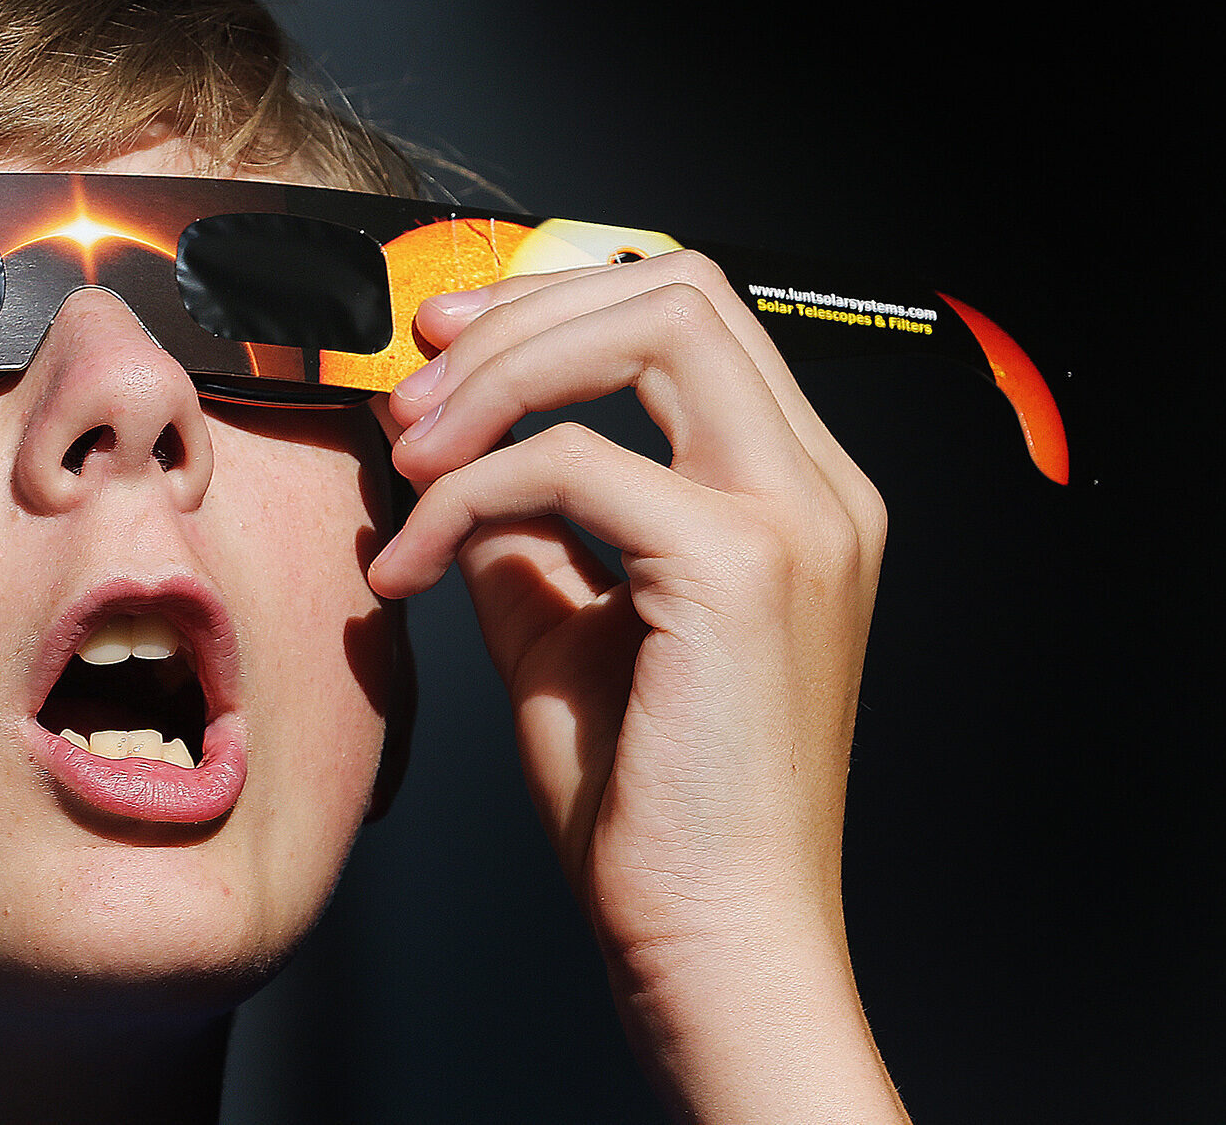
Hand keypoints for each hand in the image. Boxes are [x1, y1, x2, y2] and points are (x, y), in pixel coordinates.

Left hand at [369, 251, 906, 1122]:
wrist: (709, 937)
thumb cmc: (649, 808)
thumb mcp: (567, 628)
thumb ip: (524, 527)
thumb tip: (446, 446)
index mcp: (794, 496)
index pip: (690, 317)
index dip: (555, 306)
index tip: (446, 349)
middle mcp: (818, 490)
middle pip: (679, 287)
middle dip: (523, 315)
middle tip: (416, 387)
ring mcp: (795, 519)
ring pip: (649, 327)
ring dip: (500, 375)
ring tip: (408, 455)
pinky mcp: (739, 567)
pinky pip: (570, 462)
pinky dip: (465, 494)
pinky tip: (411, 567)